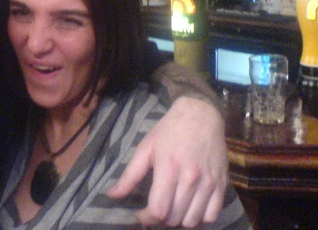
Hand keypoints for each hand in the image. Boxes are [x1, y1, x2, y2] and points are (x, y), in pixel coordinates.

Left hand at [106, 96, 227, 226]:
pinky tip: (190, 208)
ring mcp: (209, 183)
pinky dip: (199, 218)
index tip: (141, 214)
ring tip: (171, 209)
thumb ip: (130, 175)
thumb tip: (112, 195)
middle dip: (160, 219)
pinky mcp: (222, 184)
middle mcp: (191, 178)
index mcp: (169, 168)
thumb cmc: (169, 130)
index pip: (158, 210)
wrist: (200, 115)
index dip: (147, 218)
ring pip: (193, 221)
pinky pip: (212, 216)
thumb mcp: (145, 148)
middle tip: (155, 209)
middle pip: (174, 218)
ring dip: (179, 220)